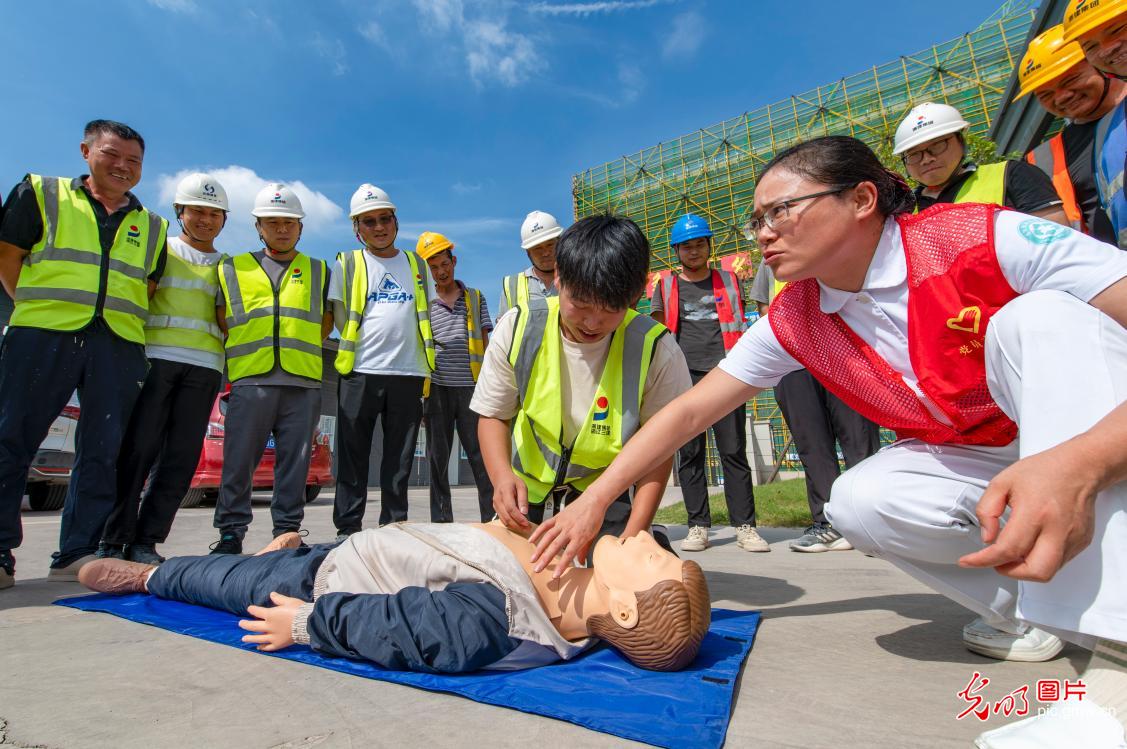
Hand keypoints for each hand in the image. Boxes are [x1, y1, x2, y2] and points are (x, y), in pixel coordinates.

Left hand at [238, 591, 303, 650]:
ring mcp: (273, 636)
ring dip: (250, 638)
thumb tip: (271, 594)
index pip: (257, 611)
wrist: (308, 623)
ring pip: (258, 638)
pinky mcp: (279, 644)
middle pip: (253, 626)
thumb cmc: (299, 610)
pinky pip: (268, 647)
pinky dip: (263, 647)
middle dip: (246, 624)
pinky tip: (258, 647)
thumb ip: (279, 599)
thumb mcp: (289, 601)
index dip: (252, 609)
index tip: (249, 609)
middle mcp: (269, 626)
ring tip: (243, 638)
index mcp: (270, 615)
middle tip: (240, 624)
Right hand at [492, 470, 529, 529]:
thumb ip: (523, 499)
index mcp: (505, 492)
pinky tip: (518, 526)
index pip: (511, 508)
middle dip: (518, 525)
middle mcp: (498, 500)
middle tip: (528, 529)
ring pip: (504, 520)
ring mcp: (495, 506)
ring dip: (514, 527)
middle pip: (507, 517)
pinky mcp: (496, 509)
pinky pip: (502, 519)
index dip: (519, 518)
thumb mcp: (522, 486)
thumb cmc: (513, 481)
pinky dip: (510, 524)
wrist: (500, 478)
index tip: (527, 523)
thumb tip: (524, 512)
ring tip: (525, 529)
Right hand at [529, 494, 606, 576]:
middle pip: (555, 547)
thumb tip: (581, 563)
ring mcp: (562, 523)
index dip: (561, 565)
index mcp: (580, 537)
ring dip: (539, 549)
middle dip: (545, 559)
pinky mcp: (558, 516)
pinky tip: (531, 540)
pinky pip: (546, 525)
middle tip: (538, 569)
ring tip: (533, 559)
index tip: (555, 575)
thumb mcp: (592, 536)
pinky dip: (537, 532)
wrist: (593, 500)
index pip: (569, 554)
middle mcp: (569, 530)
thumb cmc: (594, 518)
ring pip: (548, 537)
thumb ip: (584, 550)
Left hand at [959, 442, 1098, 582]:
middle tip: (996, 560)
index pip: (1008, 549)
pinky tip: (1031, 545)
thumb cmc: (1043, 471)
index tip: (969, 561)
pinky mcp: (1081, 542)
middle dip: (1010, 571)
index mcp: (1035, 512)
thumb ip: (987, 510)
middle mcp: (1057, 529)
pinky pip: (1059, 562)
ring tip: (1013, 552)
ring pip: (1049, 571)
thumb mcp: (1002, 482)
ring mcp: (1073, 538)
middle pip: (1035, 571)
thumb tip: (987, 538)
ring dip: (1025, 568)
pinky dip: (1040, 560)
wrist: (1080, 467)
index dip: (984, 560)